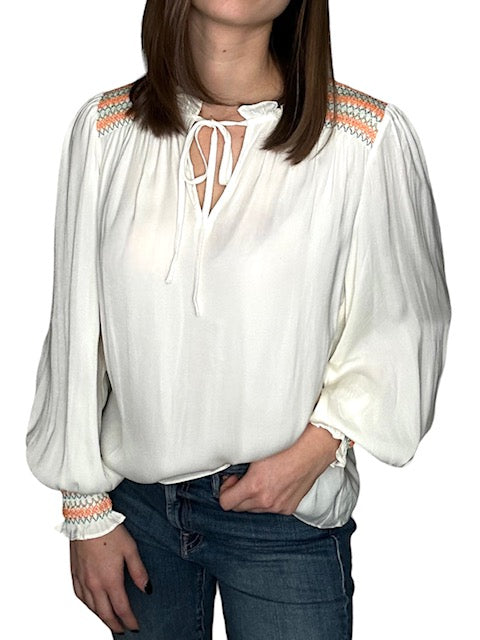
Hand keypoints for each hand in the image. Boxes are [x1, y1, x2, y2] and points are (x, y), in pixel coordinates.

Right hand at [70, 523, 149, 633]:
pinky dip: (87, 605)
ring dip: (101, 617)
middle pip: (104, 613)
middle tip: (123, 630)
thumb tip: (147, 589)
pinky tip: (91, 605)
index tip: (135, 627)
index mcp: (110, 580)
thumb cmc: (110, 531)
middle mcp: (94, 584)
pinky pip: (79, 596)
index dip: (129, 620)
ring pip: (91, 607)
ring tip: (109, 620)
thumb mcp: (130, 549)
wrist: (87, 518)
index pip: (121, 608)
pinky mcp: (74, 572)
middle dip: (115, 624)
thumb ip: (139, 571)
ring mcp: (82, 579)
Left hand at [218, 423, 340, 514]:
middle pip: (239, 508)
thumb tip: (229, 472)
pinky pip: (271, 508)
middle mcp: (266, 501)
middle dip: (237, 494)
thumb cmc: (287, 446)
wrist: (313, 450)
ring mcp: (279, 506)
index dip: (225, 490)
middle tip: (242, 479)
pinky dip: (268, 499)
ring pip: (255, 509)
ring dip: (252, 498)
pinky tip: (274, 485)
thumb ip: (241, 467)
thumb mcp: (257, 453)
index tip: (231, 480)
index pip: (226, 503)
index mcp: (255, 487)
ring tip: (260, 480)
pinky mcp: (289, 508)